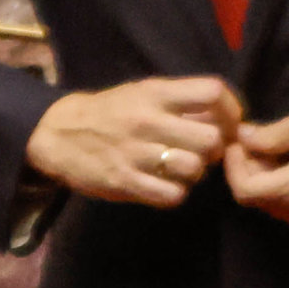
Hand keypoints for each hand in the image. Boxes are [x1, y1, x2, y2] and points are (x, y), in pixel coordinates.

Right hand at [25, 77, 243, 206]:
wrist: (57, 134)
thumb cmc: (110, 112)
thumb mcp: (143, 93)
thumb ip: (182, 103)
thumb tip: (227, 119)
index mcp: (155, 93)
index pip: (213, 93)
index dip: (231, 111)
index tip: (228, 124)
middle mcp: (146, 120)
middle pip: (211, 139)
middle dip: (215, 150)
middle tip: (203, 153)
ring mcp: (134, 153)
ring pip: (193, 169)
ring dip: (194, 173)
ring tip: (181, 169)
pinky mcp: (123, 181)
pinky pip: (171, 195)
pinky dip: (174, 193)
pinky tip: (164, 185)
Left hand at [225, 97, 288, 230]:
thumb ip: (271, 134)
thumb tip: (244, 137)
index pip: (243, 190)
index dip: (233, 167)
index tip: (237, 144)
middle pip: (259, 200)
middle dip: (250, 173)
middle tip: (256, 145)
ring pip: (279, 208)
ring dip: (271, 183)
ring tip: (279, 154)